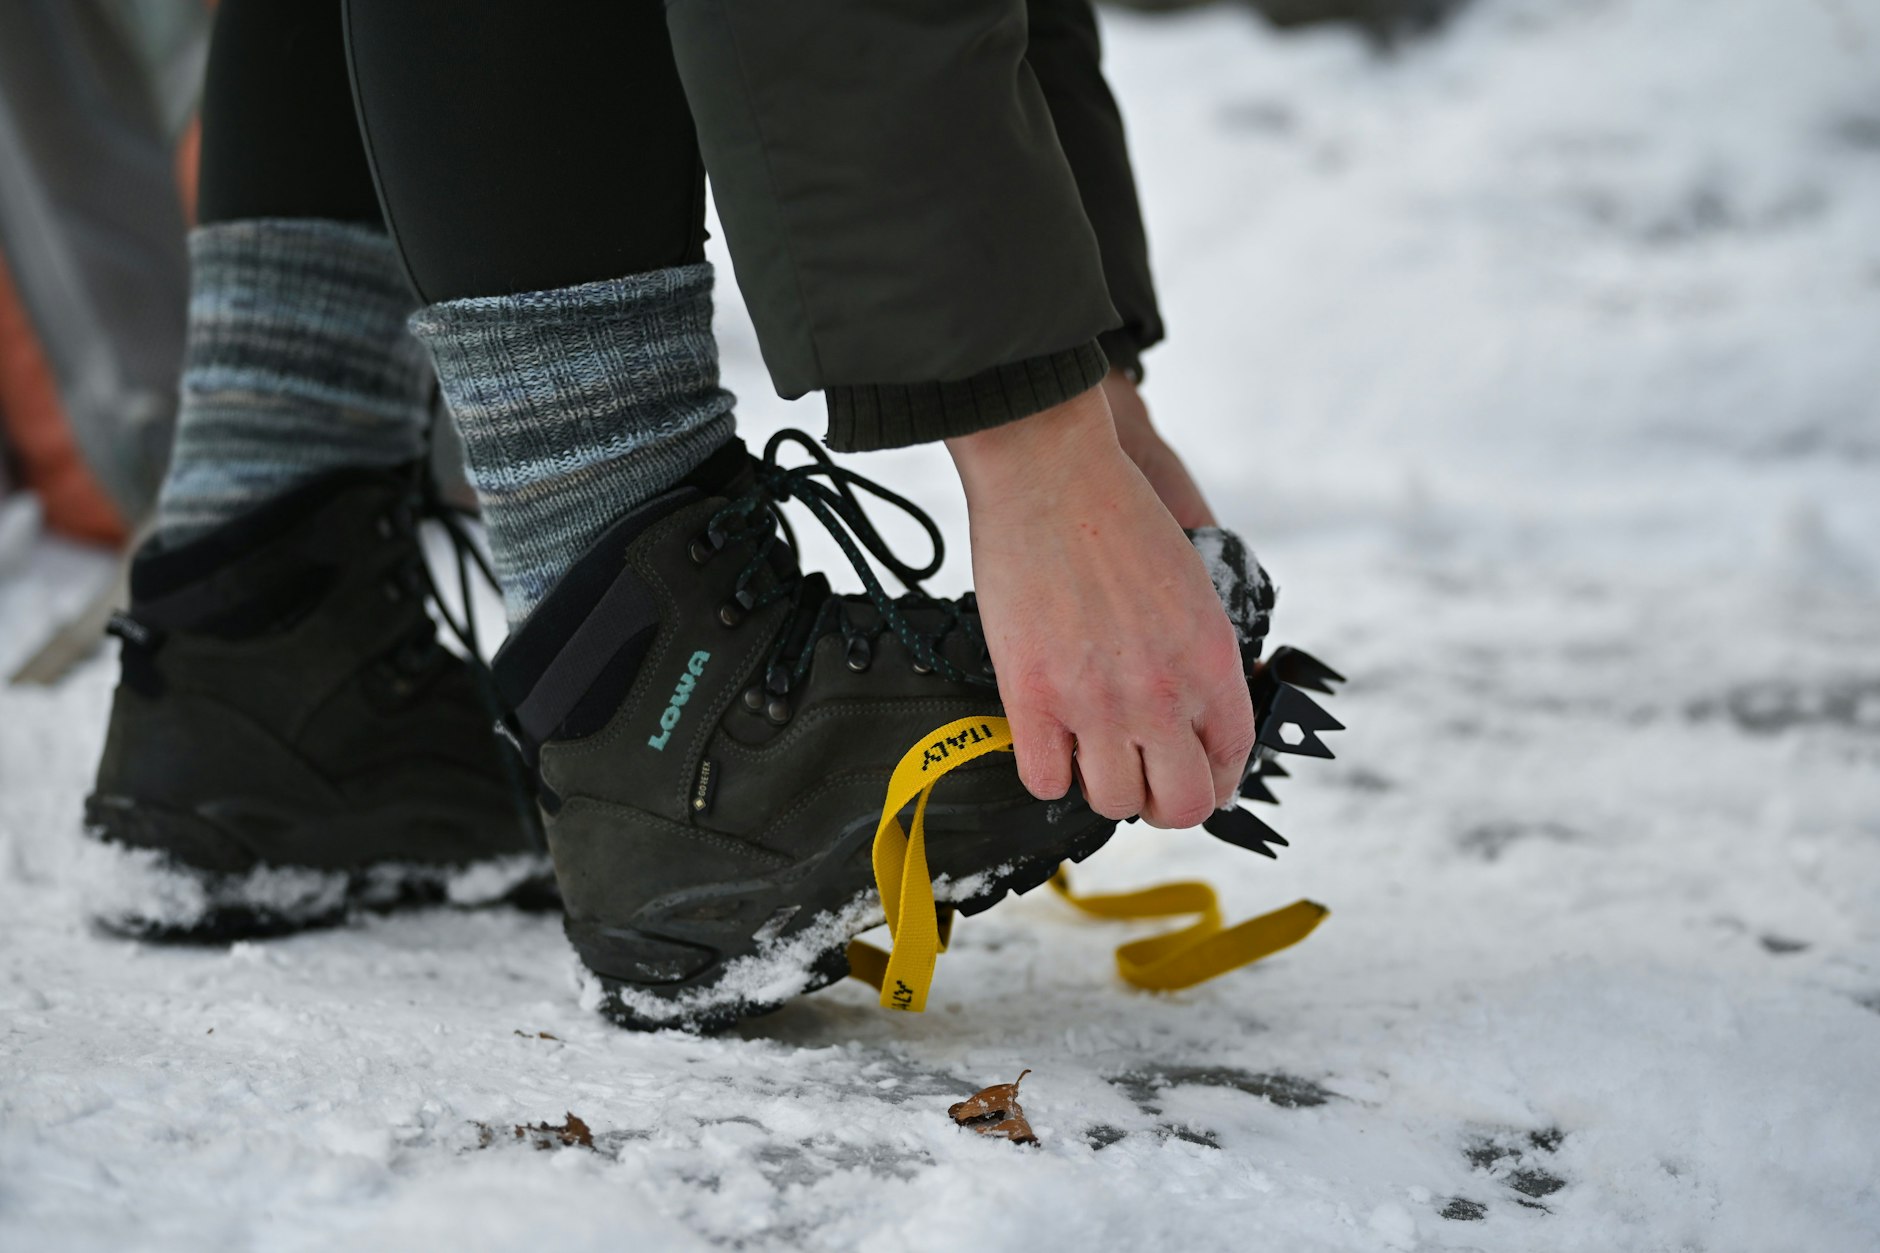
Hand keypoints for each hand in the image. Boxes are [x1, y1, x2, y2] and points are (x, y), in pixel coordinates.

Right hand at [947, 386, 1253, 828]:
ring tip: (1089, 752)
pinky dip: (1048, 771)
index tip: (1192, 773)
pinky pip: (1044, 781)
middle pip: (1179, 805)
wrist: (1050, 472)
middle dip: (1162, 801)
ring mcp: (1096, 703)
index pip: (1231, 761)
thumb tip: (1193, 706)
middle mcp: (1162, 693)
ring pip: (1111, 802)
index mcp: (1211, 661)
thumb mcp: (1191, 586)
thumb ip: (1198, 653)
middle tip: (1141, 777)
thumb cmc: (1116, 513)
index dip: (1212, 779)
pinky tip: (1047, 741)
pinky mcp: (1033, 699)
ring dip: (1102, 784)